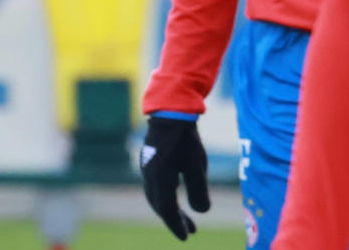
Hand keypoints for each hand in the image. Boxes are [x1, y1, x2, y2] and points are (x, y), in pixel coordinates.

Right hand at [140, 115, 210, 239]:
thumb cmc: (185, 139)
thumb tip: (201, 212)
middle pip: (160, 206)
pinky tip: (177, 193)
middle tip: (190, 231)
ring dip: (170, 208)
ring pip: (157, 196)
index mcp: (159, 181)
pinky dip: (166, 196)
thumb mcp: (197, 166)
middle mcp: (149, 177)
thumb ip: (198, 191)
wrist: (170, 111)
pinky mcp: (150, 160)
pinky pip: (156, 186)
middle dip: (174, 219)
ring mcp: (147, 168)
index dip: (176, 226)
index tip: (186, 238)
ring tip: (186, 216)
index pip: (167, 211)